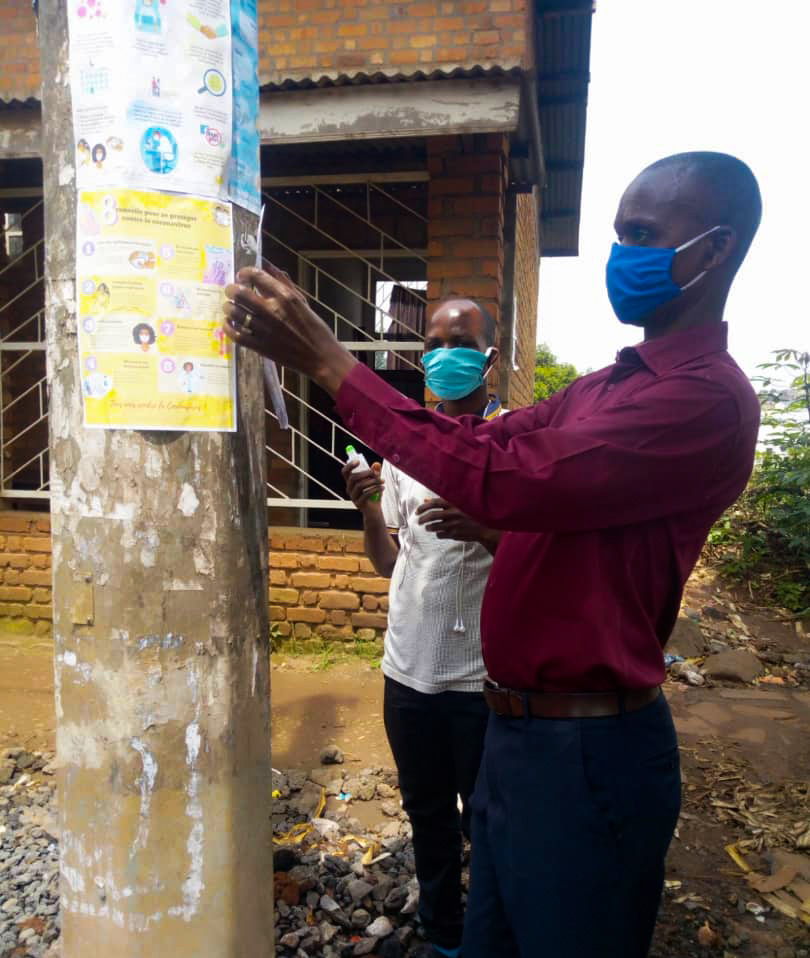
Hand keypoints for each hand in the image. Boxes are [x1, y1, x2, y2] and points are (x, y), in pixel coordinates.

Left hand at [222, 264, 357, 395]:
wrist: (321, 357)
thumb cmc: (315, 328)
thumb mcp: (302, 301)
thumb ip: (284, 283)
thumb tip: (268, 266)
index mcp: (284, 296)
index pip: (255, 275)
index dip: (244, 272)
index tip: (242, 276)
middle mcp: (272, 310)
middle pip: (238, 292)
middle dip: (231, 289)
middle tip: (231, 292)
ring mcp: (264, 329)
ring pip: (233, 312)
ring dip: (228, 307)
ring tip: (230, 307)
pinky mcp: (260, 346)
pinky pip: (235, 334)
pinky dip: (228, 327)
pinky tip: (229, 324)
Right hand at [342, 460, 383, 513]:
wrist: (374, 512)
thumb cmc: (373, 495)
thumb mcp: (375, 482)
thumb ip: (376, 472)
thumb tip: (376, 464)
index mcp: (351, 482)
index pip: (345, 472)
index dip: (349, 466)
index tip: (358, 461)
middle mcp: (349, 489)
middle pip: (353, 477)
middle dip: (366, 473)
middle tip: (377, 473)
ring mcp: (353, 497)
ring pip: (360, 485)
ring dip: (373, 481)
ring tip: (382, 481)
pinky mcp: (358, 504)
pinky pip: (366, 494)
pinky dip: (375, 489)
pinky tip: (382, 488)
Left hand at [416, 498, 488, 542]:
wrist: (484, 528)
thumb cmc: (469, 514)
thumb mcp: (457, 505)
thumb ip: (441, 502)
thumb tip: (425, 500)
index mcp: (454, 504)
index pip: (434, 503)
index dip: (423, 507)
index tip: (417, 511)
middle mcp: (453, 513)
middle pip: (432, 515)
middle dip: (422, 519)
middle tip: (419, 521)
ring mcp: (454, 525)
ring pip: (434, 526)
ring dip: (428, 527)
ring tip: (428, 527)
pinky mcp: (454, 534)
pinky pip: (440, 534)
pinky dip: (438, 534)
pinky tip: (440, 532)